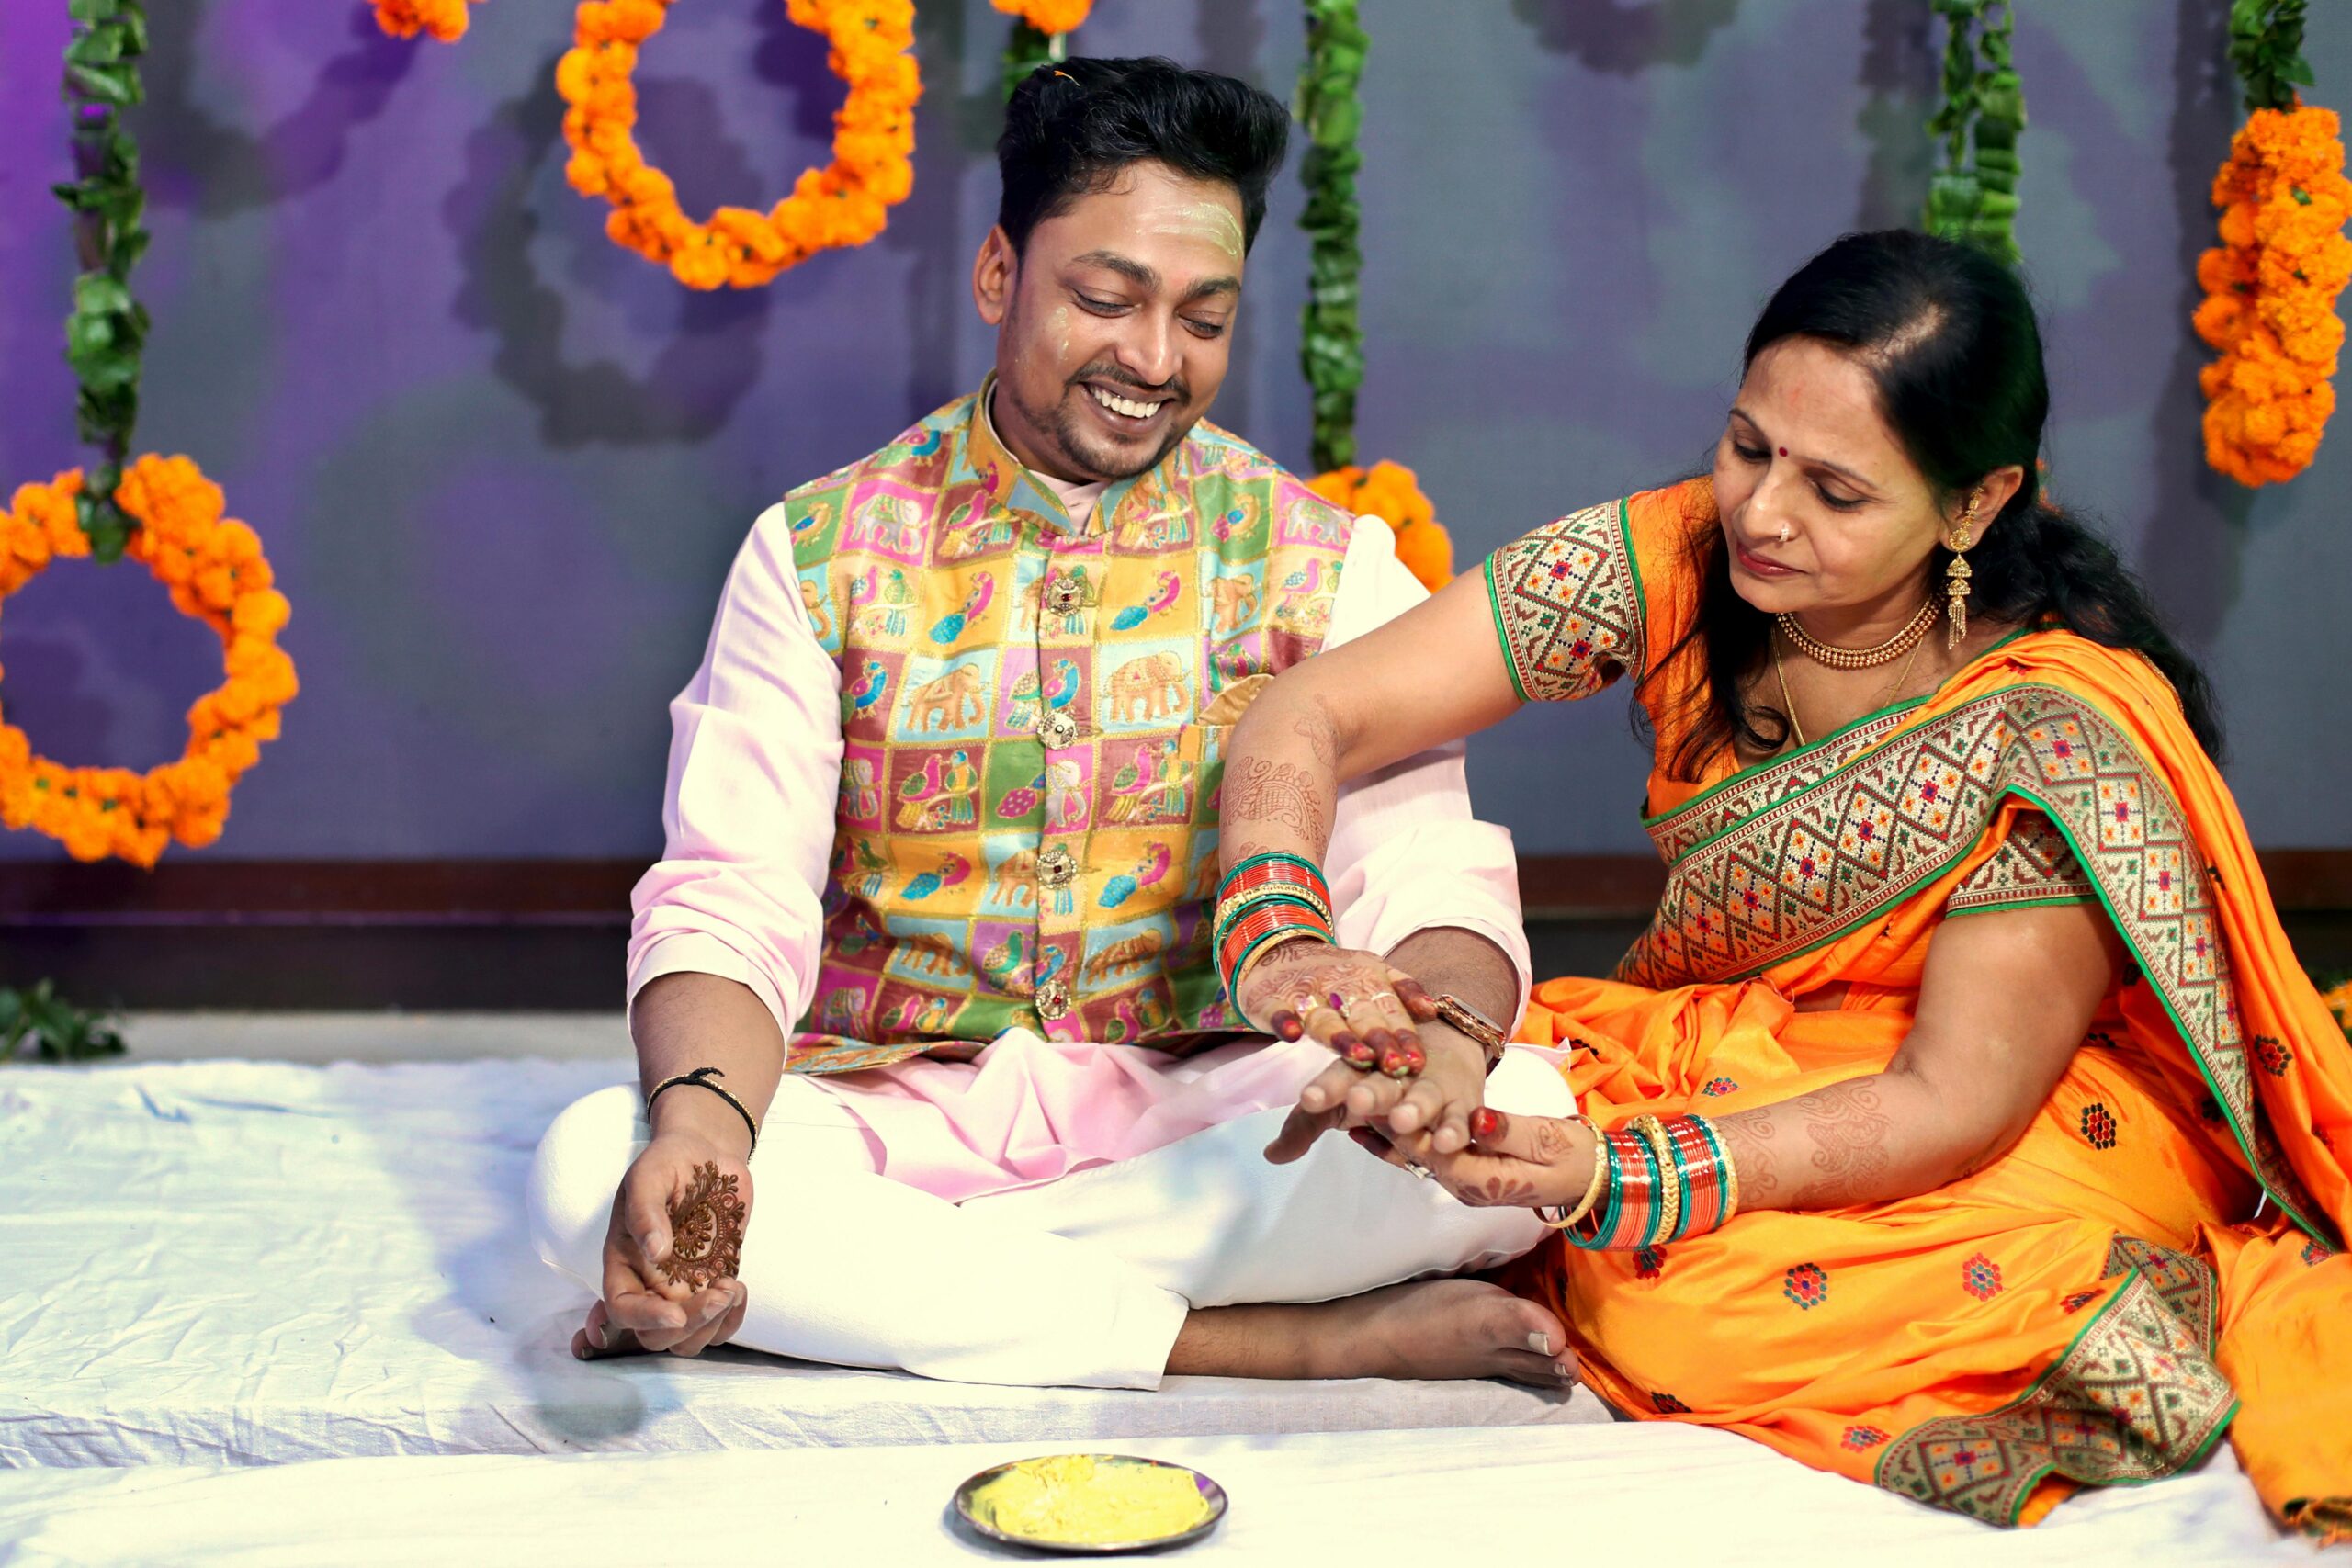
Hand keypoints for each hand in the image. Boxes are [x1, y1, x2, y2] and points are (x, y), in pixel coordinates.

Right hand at [573, 1126, 750, 1360]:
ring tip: (732, 1288)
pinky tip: (740, 1290)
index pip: (622, 1309)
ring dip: (713, 1325)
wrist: (705, 1153)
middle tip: (718, 1292)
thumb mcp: (649, 1176)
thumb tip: (655, 1252)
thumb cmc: (667, 1163)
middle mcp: (651, 1284)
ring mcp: (684, 1289)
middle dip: (689, 1324)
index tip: (674, 1313)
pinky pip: (721, 1324)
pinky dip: (734, 1319)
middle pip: (658, 1336)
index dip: (644, 1320)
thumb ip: (645, 1211)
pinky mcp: (715, 1284)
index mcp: (625, 1263)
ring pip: (690, 1339)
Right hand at [1237, 940, 1433, 1077]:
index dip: (1404, 1037)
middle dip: (1380, 1041)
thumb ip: (1404, 990)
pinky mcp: (1271, 1000)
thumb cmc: (1334, 973)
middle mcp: (1338, 988)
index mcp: (1367, 982)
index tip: (1418, 1062)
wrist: (1276, 947)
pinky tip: (1290, 1034)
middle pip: (1362, 1018)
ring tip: (1359, 1057)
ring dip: (1341, 1037)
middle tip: (1397, 1067)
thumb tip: (1433, 1010)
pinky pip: (1278, 1011)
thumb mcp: (1373, 971)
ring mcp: (1304, 994)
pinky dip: (1283, 1020)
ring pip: (1325, 1018)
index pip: (1391, 1012)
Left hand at [1264, 1021, 1488, 1163]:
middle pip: (1380, 1083)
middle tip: (1357, 1101)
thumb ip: (1304, 1128)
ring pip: (1422, 1096)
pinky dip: (1456, 1129)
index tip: (1308, 1099)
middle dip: (1369, 1093)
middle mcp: (1394, 1076)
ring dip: (1413, 1107)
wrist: (1444, 1046)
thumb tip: (1270, 1155)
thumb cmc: (1378, 1084)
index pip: (1338, 1077)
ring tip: (1401, 1121)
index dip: (1325, 1088)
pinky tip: (1446, 1143)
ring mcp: (1430, 1088)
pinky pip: (1459, 1118)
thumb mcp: (1338, 1103)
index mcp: (1359, 1071)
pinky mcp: (1462, 1103)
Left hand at [1351, 1106, 1595, 1212]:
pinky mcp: (1462, 1170)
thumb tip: (1475, 1119)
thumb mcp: (1545, 1140)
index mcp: (1483, 1181)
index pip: (1434, 1153)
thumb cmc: (1571, 1155)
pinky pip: (1424, 1154)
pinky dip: (1396, 1139)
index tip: (1380, 1099)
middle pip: (1416, 1154)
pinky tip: (1367, 1123)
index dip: (1406, 1126)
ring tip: (1351, 1101)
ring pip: (1416, 1153)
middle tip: (1352, 1096)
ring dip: (1385, 1130)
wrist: (1589, 1176)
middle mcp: (1465, 1185)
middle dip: (1384, 1126)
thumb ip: (1508, 1131)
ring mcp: (1462, 1180)